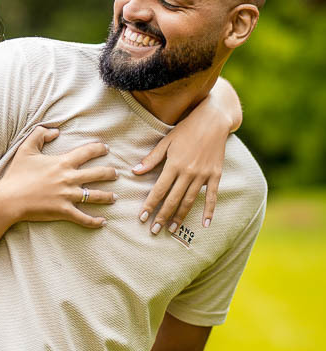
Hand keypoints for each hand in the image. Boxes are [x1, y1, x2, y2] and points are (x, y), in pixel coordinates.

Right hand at [0, 125, 117, 227]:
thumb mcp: (25, 149)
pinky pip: (83, 217)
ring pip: (95, 196)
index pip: (87, 152)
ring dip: (107, 196)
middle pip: (98, 174)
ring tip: (114, 197)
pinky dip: (94, 221)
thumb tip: (55, 131)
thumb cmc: (16, 175)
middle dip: (110, 173)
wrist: (9, 199)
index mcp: (62, 162)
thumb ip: (40, 134)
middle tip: (116, 173)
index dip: (99, 149)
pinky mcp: (63, 211)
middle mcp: (69, 178)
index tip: (106, 149)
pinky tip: (103, 222)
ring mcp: (68, 196)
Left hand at [133, 102, 232, 233]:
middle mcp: (188, 172)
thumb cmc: (187, 129)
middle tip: (154, 230)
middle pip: (173, 200)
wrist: (214, 119)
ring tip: (172, 229)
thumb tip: (135, 172)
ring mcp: (203, 175)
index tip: (142, 218)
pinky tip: (205, 224)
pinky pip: (212, 196)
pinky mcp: (215, 175)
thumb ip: (152, 159)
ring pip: (189, 201)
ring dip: (180, 216)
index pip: (159, 190)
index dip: (150, 205)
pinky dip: (209, 211)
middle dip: (162, 216)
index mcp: (174, 164)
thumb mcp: (167, 141)